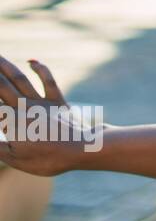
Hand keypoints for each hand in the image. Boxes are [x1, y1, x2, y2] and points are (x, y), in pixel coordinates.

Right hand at [0, 55, 100, 176]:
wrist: (83, 149)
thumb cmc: (48, 159)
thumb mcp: (15, 159)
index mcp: (11, 122)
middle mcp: (24, 107)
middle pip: (1, 86)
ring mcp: (42, 102)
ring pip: (20, 79)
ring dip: (6, 66)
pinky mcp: (58, 101)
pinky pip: (49, 81)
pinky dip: (41, 69)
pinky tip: (31, 60)